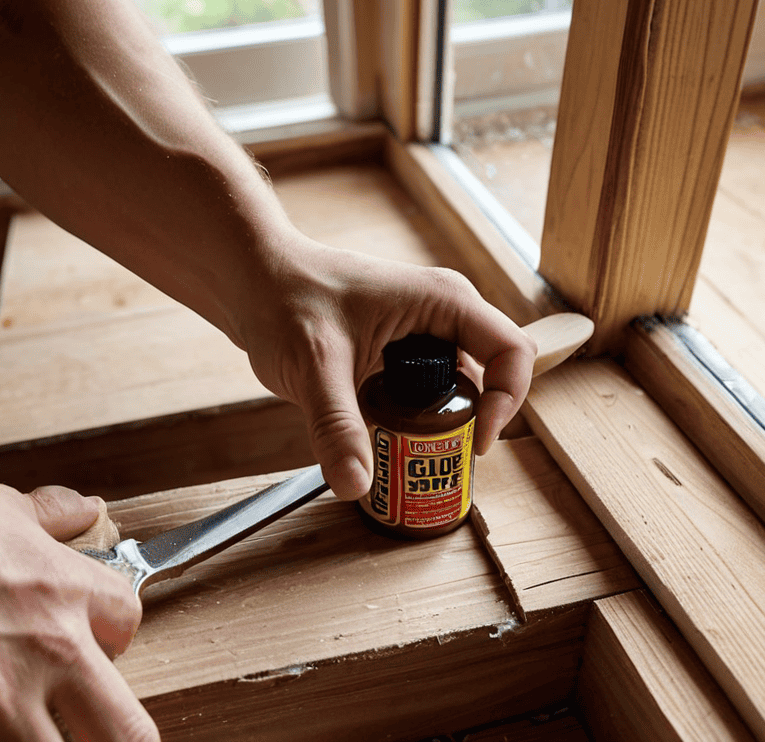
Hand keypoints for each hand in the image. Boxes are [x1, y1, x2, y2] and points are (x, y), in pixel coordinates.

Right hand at [0, 451, 157, 741]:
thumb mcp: (2, 507)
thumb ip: (52, 519)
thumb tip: (83, 510)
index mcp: (68, 596)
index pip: (129, 629)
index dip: (112, 634)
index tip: (92, 639)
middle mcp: (45, 656)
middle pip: (128, 733)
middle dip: (115, 730)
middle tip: (92, 724)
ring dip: (41, 740)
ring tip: (14, 722)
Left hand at [233, 234, 536, 500]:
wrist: (253, 281)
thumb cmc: (284, 299)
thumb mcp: (313, 367)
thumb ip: (337, 426)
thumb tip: (357, 484)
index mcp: (443, 302)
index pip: (511, 352)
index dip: (506, 401)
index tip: (475, 442)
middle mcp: (443, 315)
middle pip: (490, 377)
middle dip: (469, 424)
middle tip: (435, 459)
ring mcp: (425, 333)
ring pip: (459, 390)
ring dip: (441, 426)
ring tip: (406, 452)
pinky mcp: (404, 353)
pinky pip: (430, 393)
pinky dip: (417, 421)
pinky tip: (384, 436)